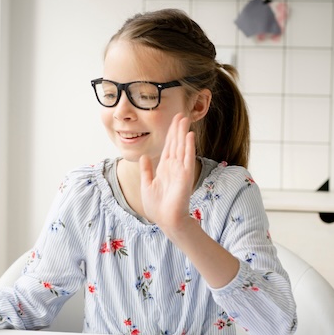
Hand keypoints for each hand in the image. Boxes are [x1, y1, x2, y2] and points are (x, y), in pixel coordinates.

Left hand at [140, 113, 195, 232]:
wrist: (165, 220)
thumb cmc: (157, 206)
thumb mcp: (146, 184)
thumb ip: (146, 170)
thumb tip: (144, 156)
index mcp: (164, 168)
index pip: (168, 147)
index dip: (170, 133)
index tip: (173, 121)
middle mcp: (173, 167)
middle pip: (176, 144)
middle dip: (177, 129)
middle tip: (181, 114)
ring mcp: (180, 171)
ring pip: (182, 147)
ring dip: (183, 133)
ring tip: (185, 119)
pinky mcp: (186, 176)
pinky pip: (187, 159)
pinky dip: (189, 147)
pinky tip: (189, 136)